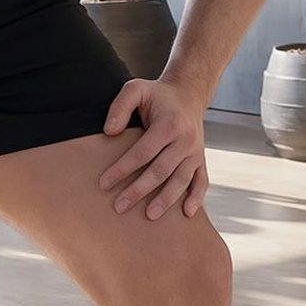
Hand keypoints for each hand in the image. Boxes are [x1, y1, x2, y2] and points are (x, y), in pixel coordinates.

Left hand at [98, 75, 210, 219]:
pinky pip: (202, 182)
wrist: (188, 94)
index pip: (142, 152)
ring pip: (181, 180)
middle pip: (160, 171)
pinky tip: (187, 214)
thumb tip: (109, 132)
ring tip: (149, 216)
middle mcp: (185, 140)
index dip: (122, 169)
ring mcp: (195, 152)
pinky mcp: (201, 160)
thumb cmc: (157, 95)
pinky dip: (196, 198)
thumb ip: (120, 106)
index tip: (104, 184)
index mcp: (169, 124)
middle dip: (139, 190)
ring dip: (165, 200)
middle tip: (119, 206)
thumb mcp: (136, 89)